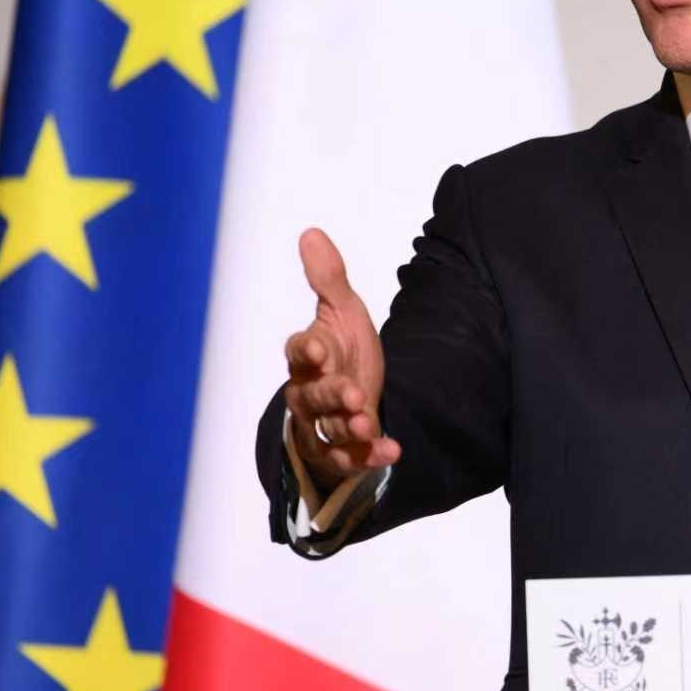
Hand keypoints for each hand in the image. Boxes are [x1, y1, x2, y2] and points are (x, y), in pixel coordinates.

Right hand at [283, 228, 397, 485]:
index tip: (319, 349)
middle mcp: (307, 392)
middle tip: (354, 394)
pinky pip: (349, 457)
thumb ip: (329, 278)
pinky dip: (368, 456)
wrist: (357, 390)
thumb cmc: (342, 348)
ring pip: (327, 430)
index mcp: (306, 355)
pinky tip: (392, 450)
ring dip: (347, 429)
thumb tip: (311, 233)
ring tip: (367, 424)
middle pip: (312, 396)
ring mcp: (323, 423)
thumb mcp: (343, 310)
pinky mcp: (341, 448)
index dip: (307, 351)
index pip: (298, 352)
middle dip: (332, 395)